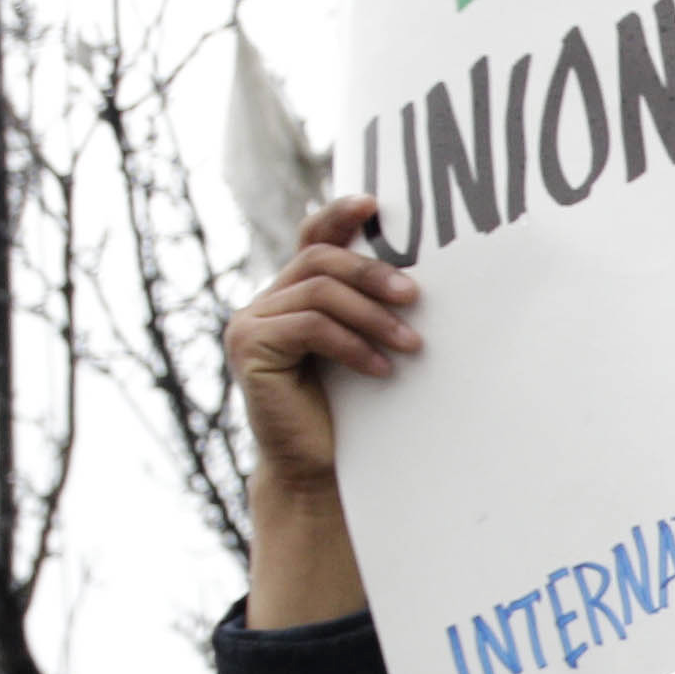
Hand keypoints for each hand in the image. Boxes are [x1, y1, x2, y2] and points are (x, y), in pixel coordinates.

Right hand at [225, 196, 413, 627]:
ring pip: (317, 291)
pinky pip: (308, 327)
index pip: (313, 238)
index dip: (339, 215)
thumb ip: (375, 312)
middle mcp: (266, 301)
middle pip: (320, 259)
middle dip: (372, 273)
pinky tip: (382, 368)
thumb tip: (426, 280)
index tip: (375, 204)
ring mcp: (251, 322)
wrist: (318, 469)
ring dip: (371, 314)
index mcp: (294, 293)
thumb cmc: (354, 414)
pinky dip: (351, 344)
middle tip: (416, 297)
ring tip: (411, 343)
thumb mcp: (370, 350)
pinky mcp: (248, 347)